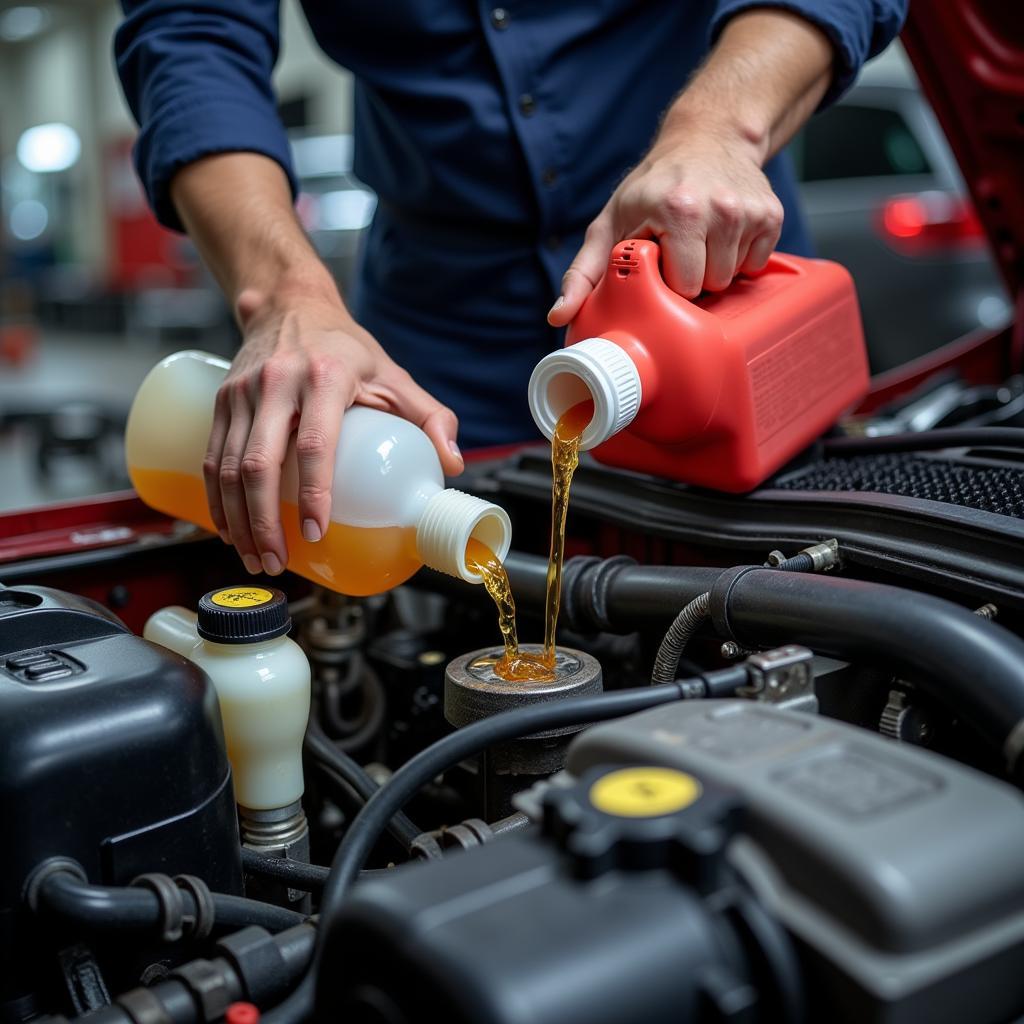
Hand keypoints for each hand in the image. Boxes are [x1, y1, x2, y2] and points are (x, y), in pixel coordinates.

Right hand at [204, 285, 462, 575]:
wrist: (290, 304)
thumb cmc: (347, 348)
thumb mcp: (394, 376)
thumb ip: (431, 417)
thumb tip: (453, 465)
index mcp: (325, 377)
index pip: (315, 443)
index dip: (314, 493)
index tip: (316, 533)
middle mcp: (277, 382)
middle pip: (259, 463)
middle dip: (264, 522)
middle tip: (278, 561)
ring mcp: (242, 392)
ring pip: (227, 466)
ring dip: (237, 520)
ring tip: (256, 558)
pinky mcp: (221, 400)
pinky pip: (212, 457)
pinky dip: (216, 500)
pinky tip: (229, 530)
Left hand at [549, 120, 783, 325]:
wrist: (709, 137)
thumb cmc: (653, 186)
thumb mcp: (611, 222)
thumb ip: (584, 272)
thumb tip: (559, 316)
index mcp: (677, 210)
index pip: (682, 288)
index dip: (666, 282)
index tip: (658, 260)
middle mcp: (719, 207)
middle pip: (709, 286)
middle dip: (691, 278)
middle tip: (680, 250)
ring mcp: (749, 211)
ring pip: (733, 278)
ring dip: (715, 268)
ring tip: (701, 240)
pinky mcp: (772, 214)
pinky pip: (756, 264)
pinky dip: (740, 257)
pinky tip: (724, 234)